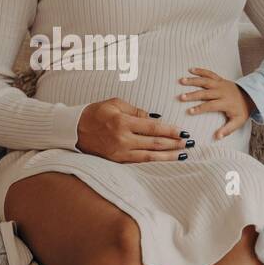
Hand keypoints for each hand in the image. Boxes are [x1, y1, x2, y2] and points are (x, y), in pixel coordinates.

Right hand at [75, 97, 189, 163]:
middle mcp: (122, 139)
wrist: (74, 129)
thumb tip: (155, 119)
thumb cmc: (96, 112)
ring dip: (168, 155)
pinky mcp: (117, 160)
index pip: (153, 127)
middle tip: (189, 143)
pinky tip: (165, 160)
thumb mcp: (115, 103)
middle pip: (154, 143)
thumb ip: (136, 111)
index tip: (183, 131)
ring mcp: (120, 152)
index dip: (170, 130)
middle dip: (174, 143)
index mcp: (122, 122)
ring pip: (150, 156)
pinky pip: (140, 161)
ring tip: (183, 155)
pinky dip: (155, 161)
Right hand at [177, 67, 252, 140]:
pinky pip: (209, 73)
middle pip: (205, 93)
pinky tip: (190, 70)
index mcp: (225, 103)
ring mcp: (220, 84)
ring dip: (193, 80)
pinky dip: (200, 71)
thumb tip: (217, 137)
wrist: (250, 96)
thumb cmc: (241, 110)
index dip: (200, 108)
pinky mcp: (220, 79)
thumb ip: (228, 130)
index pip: (211, 105)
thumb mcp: (238, 122)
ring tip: (182, 81)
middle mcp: (222, 92)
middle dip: (193, 95)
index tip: (189, 111)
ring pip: (205, 81)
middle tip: (181, 97)